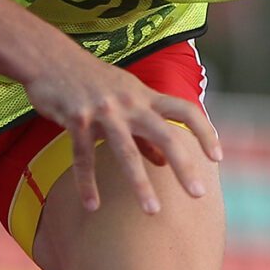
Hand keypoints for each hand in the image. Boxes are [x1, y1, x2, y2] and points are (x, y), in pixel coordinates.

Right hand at [21, 47, 219, 212]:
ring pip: (126, 152)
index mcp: (145, 96)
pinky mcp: (76, 120)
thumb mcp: (126, 99)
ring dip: (141, 184)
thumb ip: (146, 130)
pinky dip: (87, 183)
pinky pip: (83, 157)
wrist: (51, 58)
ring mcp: (103, 112)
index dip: (205, 132)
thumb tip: (164, 162)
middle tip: (199, 195)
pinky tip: (92, 206)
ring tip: (153, 212)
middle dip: (184, 166)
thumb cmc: (93, 81)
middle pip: (165, 135)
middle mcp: (130, 103)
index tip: (218, 158)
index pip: (185, 111)